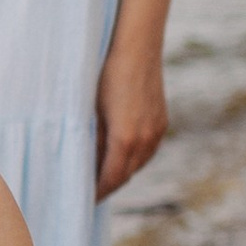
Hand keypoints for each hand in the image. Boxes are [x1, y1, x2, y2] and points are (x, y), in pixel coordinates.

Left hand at [94, 44, 168, 198]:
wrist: (136, 45)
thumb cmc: (105, 74)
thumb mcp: (89, 109)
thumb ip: (90, 140)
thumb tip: (86, 164)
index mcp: (125, 139)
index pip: (111, 179)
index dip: (97, 192)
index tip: (83, 200)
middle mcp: (146, 139)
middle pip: (125, 175)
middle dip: (108, 185)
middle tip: (88, 191)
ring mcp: (157, 130)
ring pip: (138, 164)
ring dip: (122, 172)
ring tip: (102, 175)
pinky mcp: (162, 120)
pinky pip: (148, 149)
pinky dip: (133, 158)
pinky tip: (120, 154)